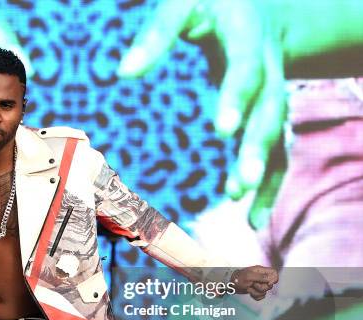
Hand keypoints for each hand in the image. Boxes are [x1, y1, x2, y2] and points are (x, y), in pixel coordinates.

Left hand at [118, 0, 285, 200]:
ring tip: (244, 210)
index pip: (246, 70)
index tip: (221, 130)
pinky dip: (269, 185)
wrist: (260, 3)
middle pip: (270, 111)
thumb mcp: (184, 4)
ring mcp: (275, 93)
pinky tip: (253, 216)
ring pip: (277, 137)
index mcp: (249, 39)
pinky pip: (278, 151)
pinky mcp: (270, 113)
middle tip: (240, 185)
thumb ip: (157, 34)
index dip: (236, 99)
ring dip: (263, 175)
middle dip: (255, 150)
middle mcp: (270, 70)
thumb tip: (123, 73)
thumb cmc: (213, 3)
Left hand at [231, 266, 278, 299]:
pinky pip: (261, 296)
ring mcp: (259, 284)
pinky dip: (255, 296)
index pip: (274, 273)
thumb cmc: (238, 278)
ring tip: (248, 288)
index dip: (274, 279)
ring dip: (256, 292)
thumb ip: (261, 277)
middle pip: (270, 285)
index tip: (268, 283)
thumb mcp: (249, 276)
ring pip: (265, 292)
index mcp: (260, 270)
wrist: (229, 284)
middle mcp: (261, 277)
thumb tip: (271, 279)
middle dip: (262, 287)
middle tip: (253, 284)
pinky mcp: (256, 290)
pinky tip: (249, 292)